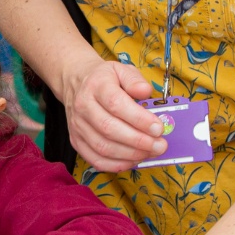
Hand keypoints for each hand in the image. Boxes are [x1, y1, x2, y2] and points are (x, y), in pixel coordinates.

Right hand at [63, 53, 166, 171]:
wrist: (75, 83)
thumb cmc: (103, 79)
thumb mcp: (121, 69)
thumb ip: (135, 80)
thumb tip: (145, 91)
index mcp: (96, 86)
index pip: (116, 104)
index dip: (139, 119)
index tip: (158, 127)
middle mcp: (83, 107)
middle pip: (109, 129)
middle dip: (139, 141)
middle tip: (160, 145)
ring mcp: (78, 127)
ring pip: (103, 147)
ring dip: (130, 154)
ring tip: (151, 153)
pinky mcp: (76, 141)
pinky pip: (96, 160)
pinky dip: (116, 165)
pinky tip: (134, 160)